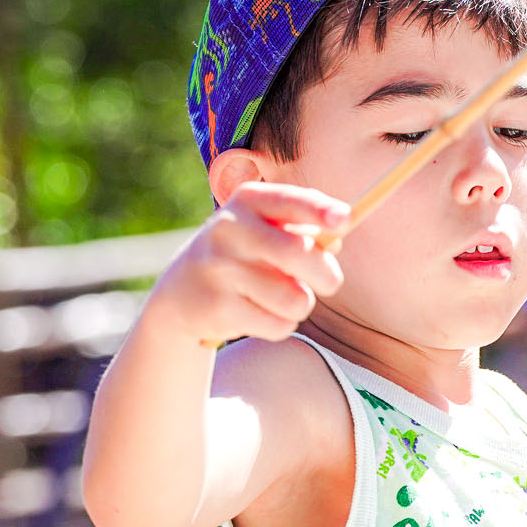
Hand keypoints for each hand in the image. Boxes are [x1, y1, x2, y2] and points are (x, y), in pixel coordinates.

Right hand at [146, 182, 347, 345]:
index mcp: (249, 201)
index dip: (319, 210)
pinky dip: (281, 325)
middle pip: (298, 252)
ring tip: (283, 299)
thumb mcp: (270, 231)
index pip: (288, 200)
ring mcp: (219, 268)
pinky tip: (260, 314)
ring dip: (301, 305)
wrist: (181, 292)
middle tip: (330, 283)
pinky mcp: (217, 308)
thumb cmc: (247, 255)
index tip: (345, 220)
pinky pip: (278, 325)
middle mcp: (229, 229)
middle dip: (327, 274)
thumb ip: (307, 231)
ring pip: (295, 298)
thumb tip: (335, 240)